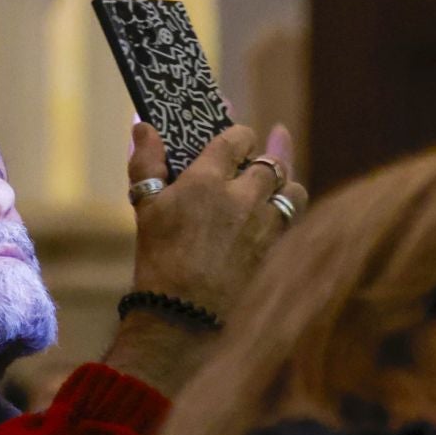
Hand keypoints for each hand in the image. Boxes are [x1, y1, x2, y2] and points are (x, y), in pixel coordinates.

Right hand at [127, 123, 305, 313]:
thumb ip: (145, 161)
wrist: (182, 310)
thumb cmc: (158, 254)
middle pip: (270, 162)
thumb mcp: (145, 205)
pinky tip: (276, 209)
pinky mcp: (273, 246)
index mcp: (207, 179)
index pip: (237, 138)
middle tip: (252, 159)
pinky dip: (286, 208)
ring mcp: (262, 222)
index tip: (236, 137)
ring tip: (274, 182)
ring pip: (291, 188)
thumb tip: (143, 124)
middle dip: (264, 156)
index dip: (239, 134)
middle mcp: (242, 196)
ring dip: (284, 182)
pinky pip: (292, 216)